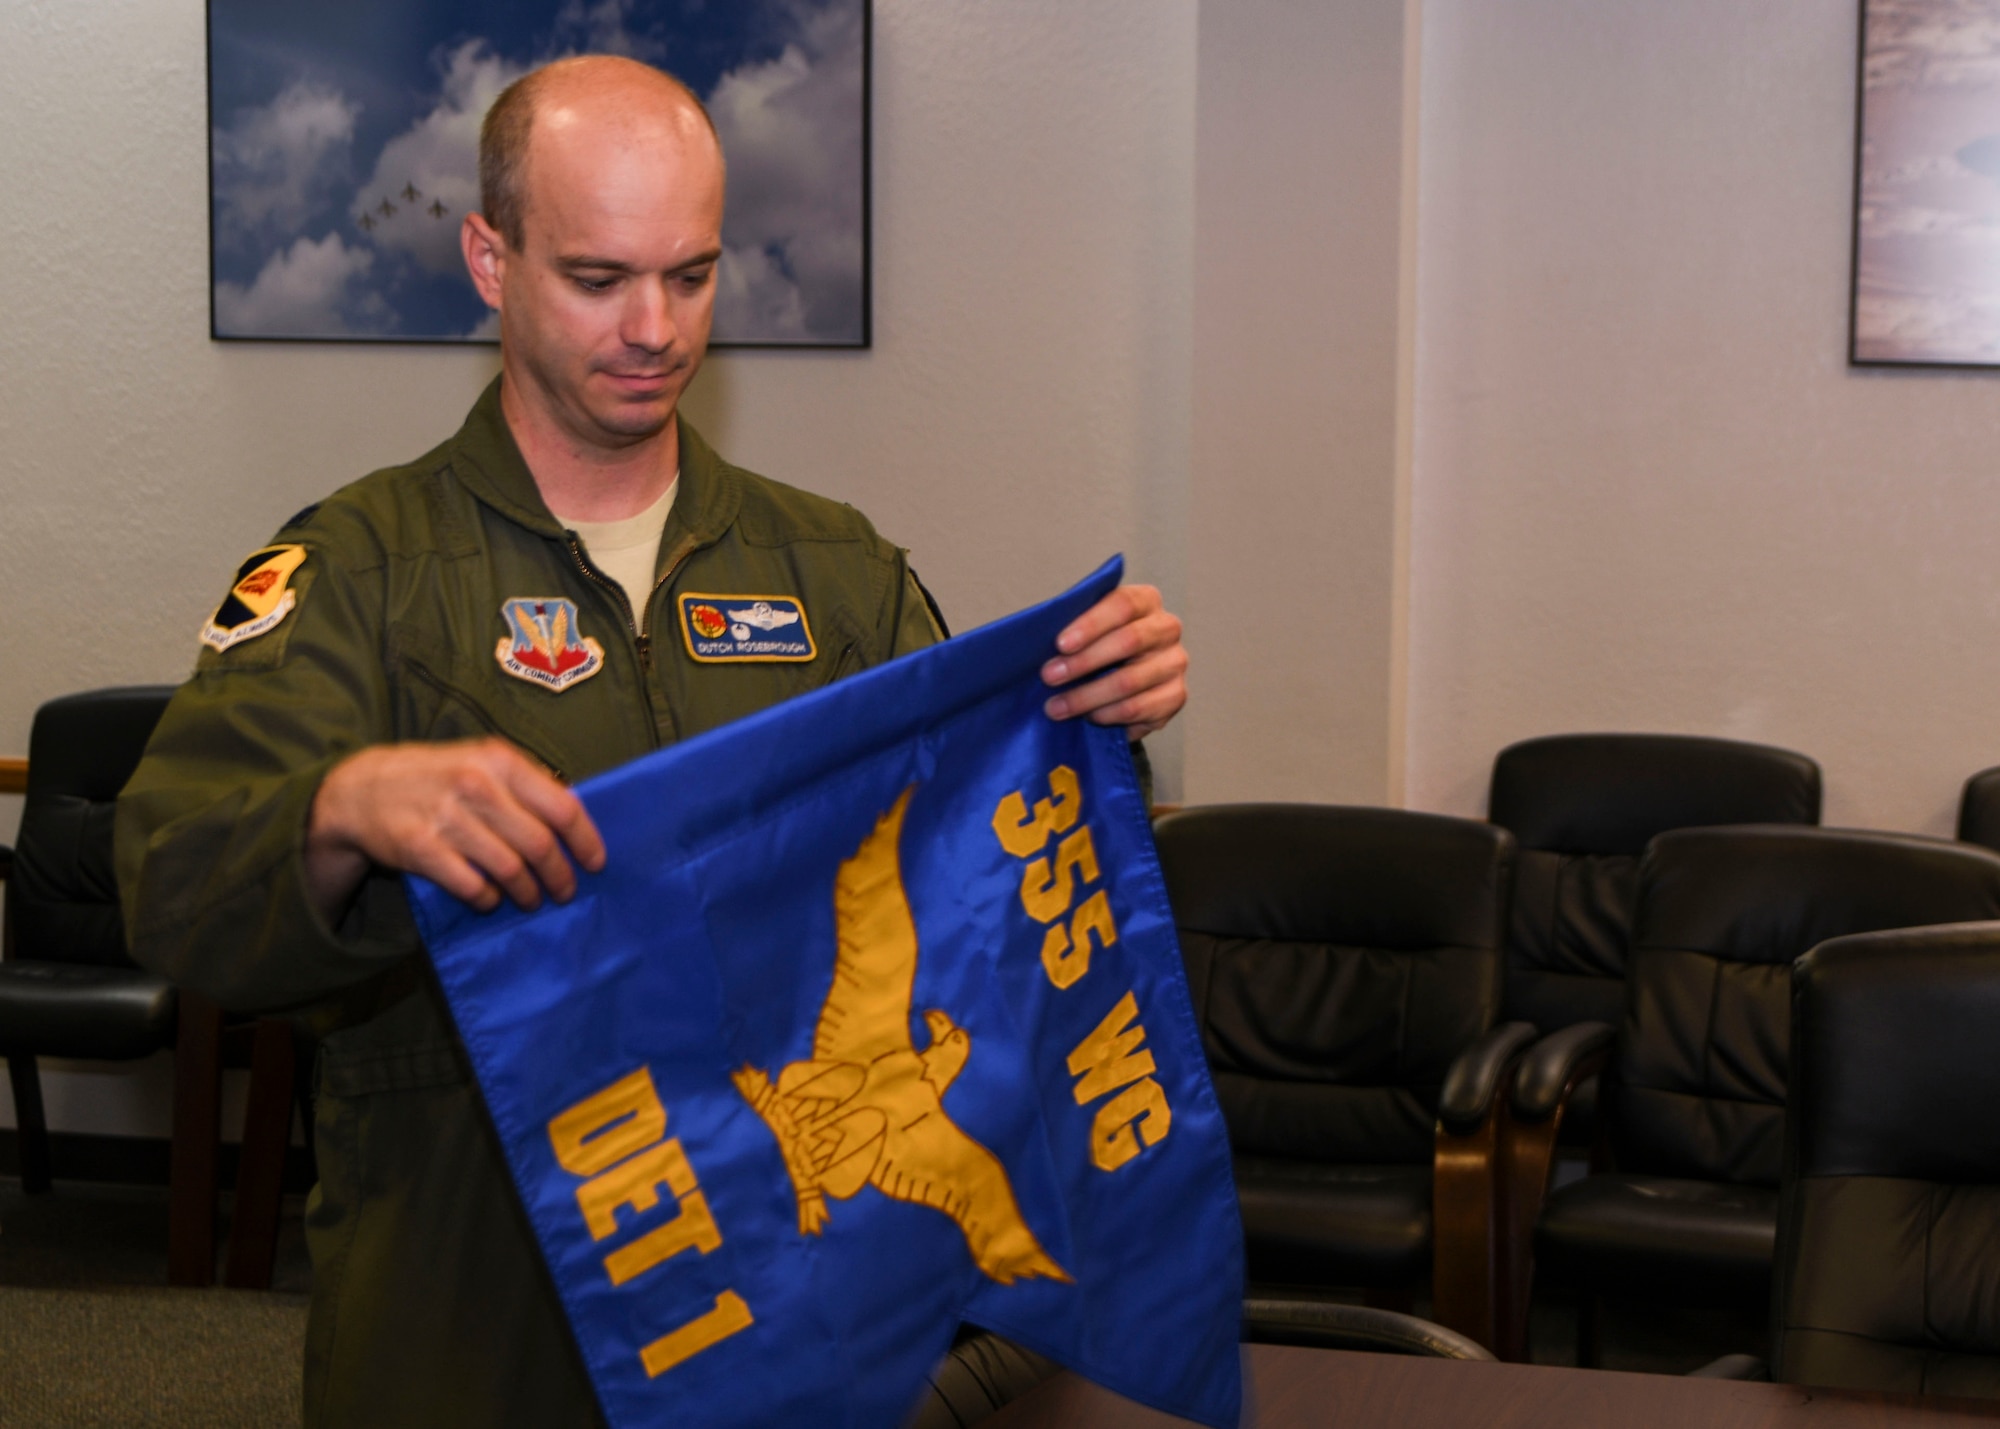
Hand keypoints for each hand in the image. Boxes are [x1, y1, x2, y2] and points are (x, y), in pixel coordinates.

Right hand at [305, 738, 606, 918]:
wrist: (363, 787)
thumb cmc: (439, 776)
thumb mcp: (482, 761)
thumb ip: (526, 783)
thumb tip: (576, 815)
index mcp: (499, 760)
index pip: (561, 807)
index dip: (585, 841)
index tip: (596, 863)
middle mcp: (475, 786)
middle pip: (538, 844)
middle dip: (559, 875)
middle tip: (564, 890)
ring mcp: (446, 818)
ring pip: (509, 869)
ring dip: (526, 892)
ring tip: (530, 899)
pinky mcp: (420, 848)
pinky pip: (471, 885)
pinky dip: (488, 898)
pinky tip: (491, 898)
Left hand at [1039, 584, 1186, 738]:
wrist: (1125, 681)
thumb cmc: (1098, 645)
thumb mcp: (1086, 627)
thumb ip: (1072, 625)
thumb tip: (1036, 637)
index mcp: (1146, 600)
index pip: (1123, 604)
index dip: (1091, 624)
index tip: (1060, 644)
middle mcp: (1167, 628)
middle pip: (1129, 640)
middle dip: (1083, 661)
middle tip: (1049, 676)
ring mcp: (1175, 663)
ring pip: (1130, 681)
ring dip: (1087, 696)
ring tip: (1056, 707)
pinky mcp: (1176, 697)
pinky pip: (1139, 709)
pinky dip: (1107, 715)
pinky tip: (1087, 717)